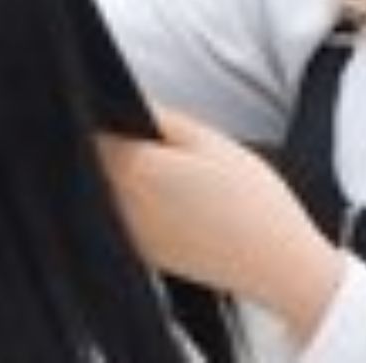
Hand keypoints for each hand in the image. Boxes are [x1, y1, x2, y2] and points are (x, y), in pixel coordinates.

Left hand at [98, 108, 342, 344]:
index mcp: (135, 168)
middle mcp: (121, 204)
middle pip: (93, 164)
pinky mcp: (142, 255)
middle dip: (114, 146)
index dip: (104, 117)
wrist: (274, 261)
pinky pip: (123, 219)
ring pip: (107, 192)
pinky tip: (177, 202)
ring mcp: (128, 234)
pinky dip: (138, 205)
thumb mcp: (213, 141)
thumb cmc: (251, 200)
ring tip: (173, 172)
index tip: (125, 113)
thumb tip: (129, 103)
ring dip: (124, 177)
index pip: (91, 133)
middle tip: (156, 139)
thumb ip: (163, 118)